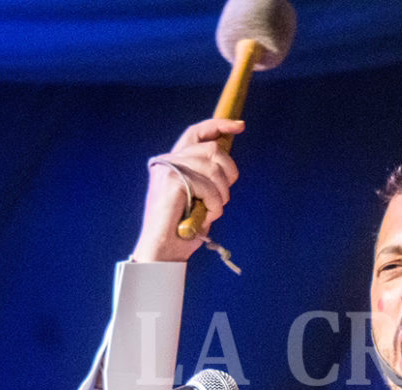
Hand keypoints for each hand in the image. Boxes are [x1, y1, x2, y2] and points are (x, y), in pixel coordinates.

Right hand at [132, 118, 245, 262]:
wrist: (162, 251)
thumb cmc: (182, 230)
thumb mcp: (198, 197)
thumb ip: (206, 177)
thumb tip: (226, 164)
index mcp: (173, 161)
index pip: (196, 132)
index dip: (219, 125)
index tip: (239, 126)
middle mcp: (168, 160)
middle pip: (212, 149)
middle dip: (229, 172)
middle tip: (223, 197)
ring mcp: (168, 169)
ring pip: (214, 168)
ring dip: (221, 194)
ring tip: (213, 210)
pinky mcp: (172, 181)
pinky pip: (209, 187)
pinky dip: (215, 205)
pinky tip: (206, 216)